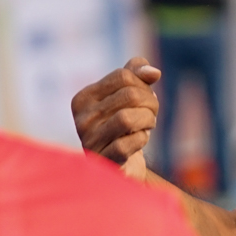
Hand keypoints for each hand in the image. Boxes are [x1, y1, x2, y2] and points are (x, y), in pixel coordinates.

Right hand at [71, 59, 161, 179]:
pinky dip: (142, 139)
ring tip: (147, 125)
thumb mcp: (128, 95)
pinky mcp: (103, 160)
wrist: (121, 163)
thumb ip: (137, 74)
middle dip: (151, 103)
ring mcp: (90, 141)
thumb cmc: (125, 125)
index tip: (147, 97)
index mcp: (84, 98)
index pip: (122, 76)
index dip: (143, 84)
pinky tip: (139, 140)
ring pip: (128, 119)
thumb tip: (153, 72)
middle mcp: (82, 119)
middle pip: (130, 95)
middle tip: (151, 113)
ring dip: (148, 120)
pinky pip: (129, 143)